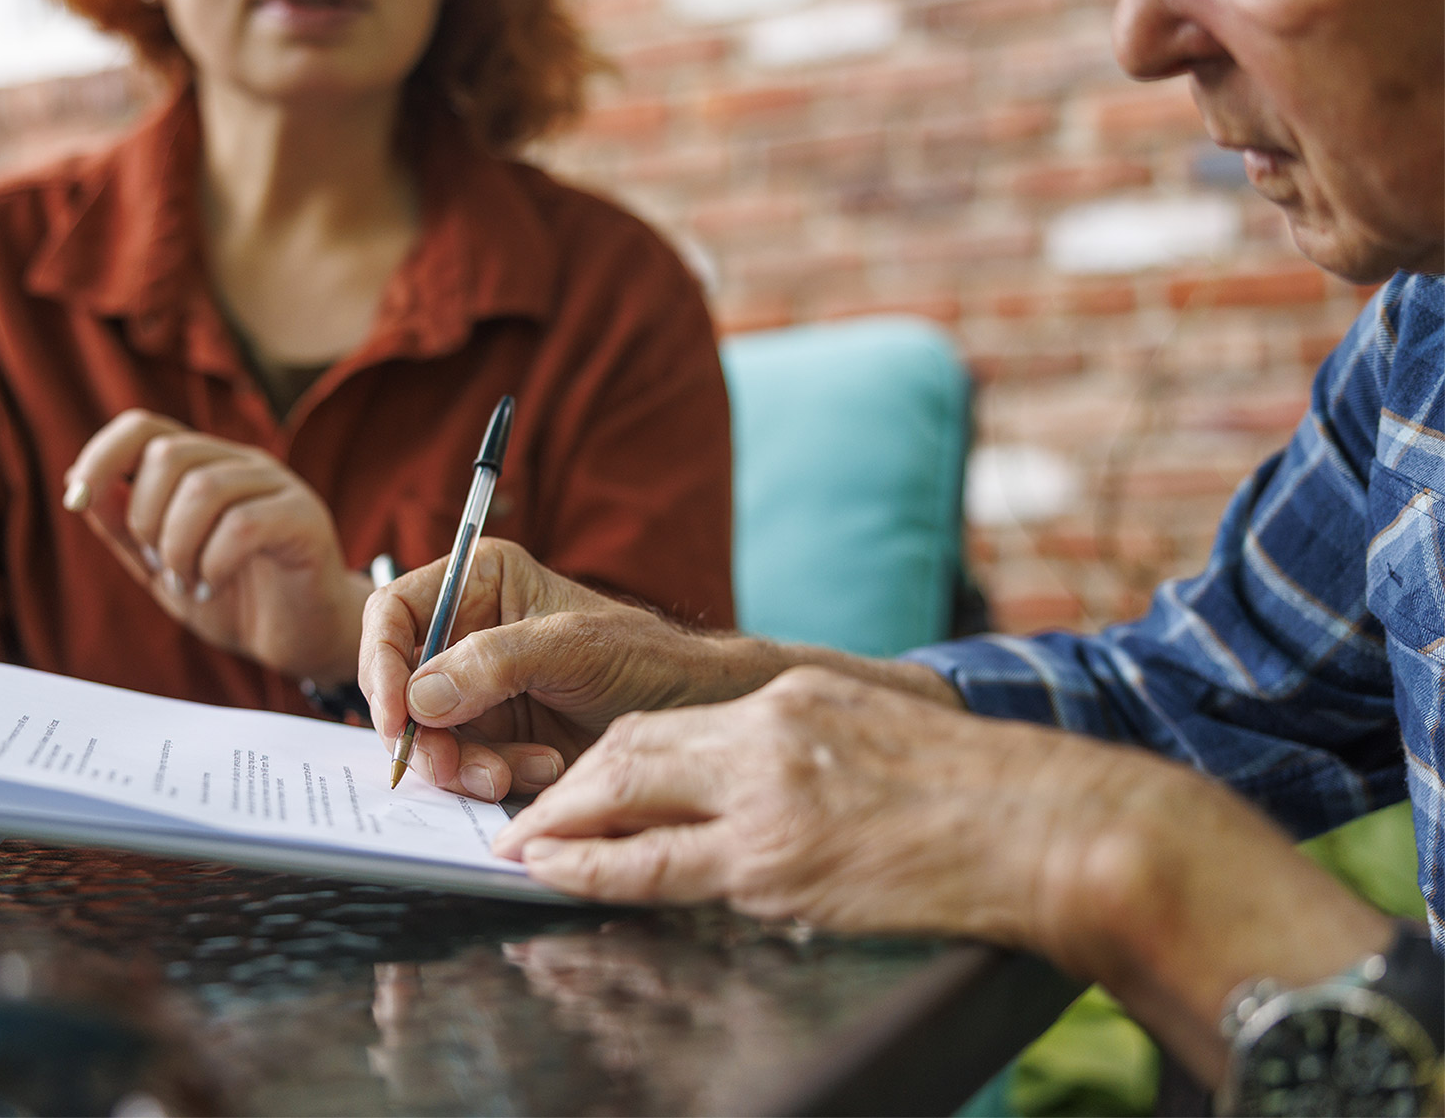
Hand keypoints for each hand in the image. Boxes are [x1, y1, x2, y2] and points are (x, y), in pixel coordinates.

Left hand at [66, 410, 366, 684]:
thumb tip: (78, 483)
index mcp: (204, 465)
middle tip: (162, 565)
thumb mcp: (160, 566)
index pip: (145, 426)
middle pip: (169, 455)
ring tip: (189, 580)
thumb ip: (123, 528)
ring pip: (204, 488)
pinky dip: (212, 563)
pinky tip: (214, 583)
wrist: (300, 639)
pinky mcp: (305, 519)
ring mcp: (278, 486)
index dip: (101, 455)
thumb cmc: (234, 598)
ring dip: (178, 547)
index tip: (76, 499)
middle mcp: (241, 463)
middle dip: (145, 519)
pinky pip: (243, 525)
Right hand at [359, 539, 778, 800]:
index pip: (393, 614)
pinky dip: (491, 777)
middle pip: (399, 685)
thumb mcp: (572, 648)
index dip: (378, 663)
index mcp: (478, 584)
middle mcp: (467, 634)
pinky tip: (542, 769)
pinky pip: (461, 765)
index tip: (395, 718)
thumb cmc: (645, 658)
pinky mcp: (494, 737)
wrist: (692, 713)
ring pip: (427, 735)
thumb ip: (494, 662)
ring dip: (465, 764)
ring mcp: (477, 690)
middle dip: (426, 734)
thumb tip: (419, 696)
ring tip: (520, 772)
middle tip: (456, 767)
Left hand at [491, 665, 1395, 1087]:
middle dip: (567, 787)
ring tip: (522, 850)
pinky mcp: (777, 861)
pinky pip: (657, 868)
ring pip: (627, 796)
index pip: (671, 722)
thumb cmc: (981, 795)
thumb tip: (746, 791)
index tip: (574, 780)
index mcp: (793, 697)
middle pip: (631, 746)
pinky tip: (559, 877)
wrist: (1053, 826)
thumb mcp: (877, 738)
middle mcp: (768, 730)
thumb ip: (804, 752)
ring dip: (564, 826)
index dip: (609, 756)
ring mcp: (768, 795)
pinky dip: (596, 871)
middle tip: (523, 821)